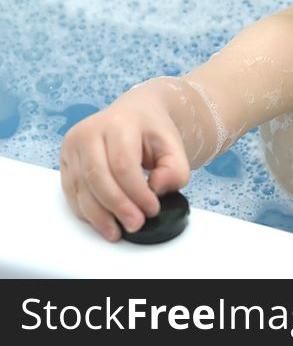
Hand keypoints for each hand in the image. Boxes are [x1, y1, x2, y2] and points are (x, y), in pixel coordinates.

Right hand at [59, 97, 189, 241]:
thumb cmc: (153, 132)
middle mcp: (90, 131)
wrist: (135, 113)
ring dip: (99, 215)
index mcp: (120, 123)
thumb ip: (175, 170)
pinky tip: (103, 221)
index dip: (137, 193)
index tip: (152, 210)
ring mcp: (73, 145)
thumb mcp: (174, 147)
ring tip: (117, 231)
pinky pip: (72, 192)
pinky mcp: (65, 160)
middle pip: (98, 177)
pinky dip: (87, 211)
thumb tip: (156, 188)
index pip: (123, 165)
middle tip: (135, 225)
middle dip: (117, 207)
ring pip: (81, 188)